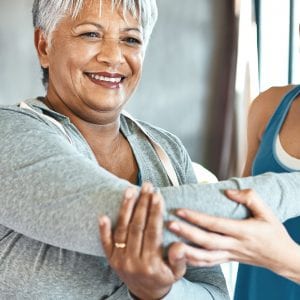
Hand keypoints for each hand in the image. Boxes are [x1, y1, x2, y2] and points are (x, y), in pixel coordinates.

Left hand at [99, 183, 185, 299]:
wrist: (146, 294)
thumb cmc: (163, 277)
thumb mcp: (177, 273)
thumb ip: (179, 259)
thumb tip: (180, 245)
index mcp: (151, 264)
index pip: (152, 232)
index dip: (155, 212)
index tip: (157, 195)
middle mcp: (133, 261)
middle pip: (137, 226)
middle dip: (143, 204)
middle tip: (147, 186)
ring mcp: (119, 260)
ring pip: (122, 230)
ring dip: (126, 208)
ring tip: (130, 190)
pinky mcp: (110, 259)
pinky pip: (105, 243)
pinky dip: (103, 230)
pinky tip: (103, 215)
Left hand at [167, 189, 299, 278]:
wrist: (282, 257)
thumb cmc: (274, 232)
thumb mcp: (267, 211)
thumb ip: (249, 197)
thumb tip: (228, 192)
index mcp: (243, 231)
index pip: (215, 224)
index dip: (196, 218)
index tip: (180, 211)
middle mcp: (235, 245)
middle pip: (206, 241)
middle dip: (186, 233)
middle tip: (170, 224)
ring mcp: (231, 255)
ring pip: (205, 257)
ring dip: (186, 250)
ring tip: (171, 242)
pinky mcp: (228, 260)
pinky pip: (209, 263)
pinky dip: (194, 261)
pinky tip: (182, 255)